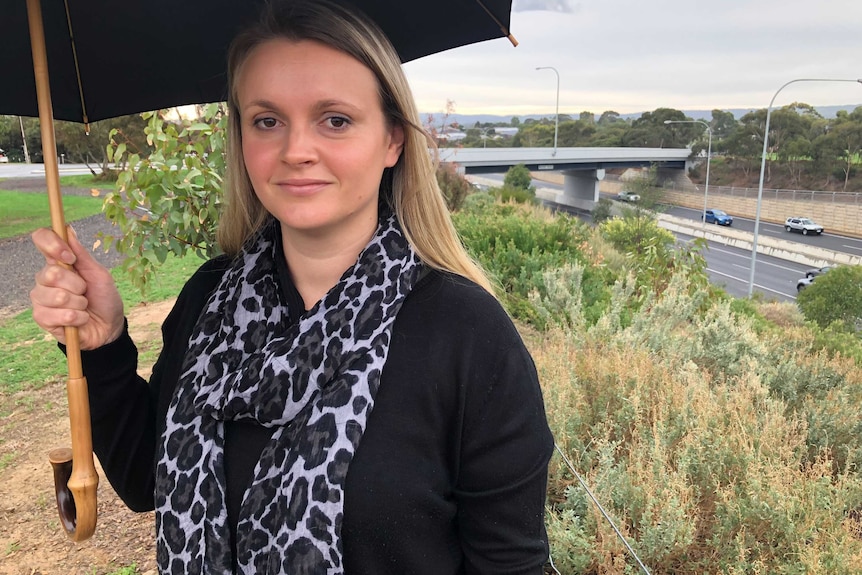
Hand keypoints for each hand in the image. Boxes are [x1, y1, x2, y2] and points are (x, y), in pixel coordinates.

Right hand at [30, 226, 124, 349]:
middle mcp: (45, 278)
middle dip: (77, 285)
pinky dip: (77, 318)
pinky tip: (79, 320)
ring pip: (57, 296)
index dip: (52, 244)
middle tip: (85, 292)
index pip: (42, 239)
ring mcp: (41, 298)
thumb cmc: (104, 299)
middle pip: (51, 273)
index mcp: (58, 263)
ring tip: (84, 307)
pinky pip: (59, 315)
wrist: (109, 327)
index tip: (70, 257)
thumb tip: (68, 229)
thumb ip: (82, 255)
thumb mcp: (99, 274)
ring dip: (79, 304)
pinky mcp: (42, 318)